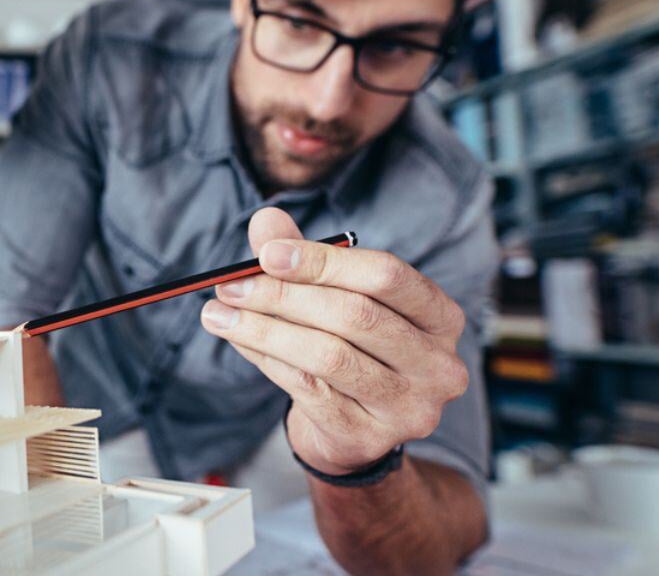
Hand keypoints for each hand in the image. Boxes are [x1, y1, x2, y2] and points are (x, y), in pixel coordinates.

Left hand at [200, 209, 468, 475]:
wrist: (351, 430)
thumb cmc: (348, 348)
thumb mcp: (333, 297)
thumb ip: (304, 256)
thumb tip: (265, 221)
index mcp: (440, 316)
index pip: (385, 276)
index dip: (323, 262)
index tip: (267, 255)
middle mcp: (437, 363)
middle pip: (355, 315)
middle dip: (283, 296)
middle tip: (230, 287)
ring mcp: (408, 406)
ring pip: (327, 355)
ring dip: (263, 330)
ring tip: (219, 315)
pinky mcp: (369, 437)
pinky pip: (308, 390)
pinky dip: (266, 361)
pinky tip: (239, 342)